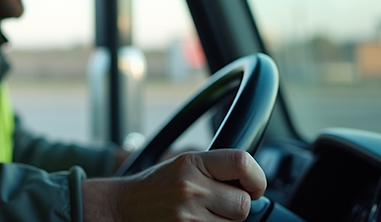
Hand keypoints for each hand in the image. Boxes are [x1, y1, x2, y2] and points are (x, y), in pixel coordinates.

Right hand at [82, 149, 265, 221]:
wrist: (123, 207)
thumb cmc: (156, 186)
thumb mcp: (183, 165)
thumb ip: (216, 170)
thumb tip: (253, 187)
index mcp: (192, 163)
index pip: (242, 163)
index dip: (257, 179)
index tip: (254, 187)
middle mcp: (190, 188)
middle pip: (243, 204)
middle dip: (235, 207)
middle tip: (218, 204)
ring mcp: (188, 216)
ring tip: (201, 215)